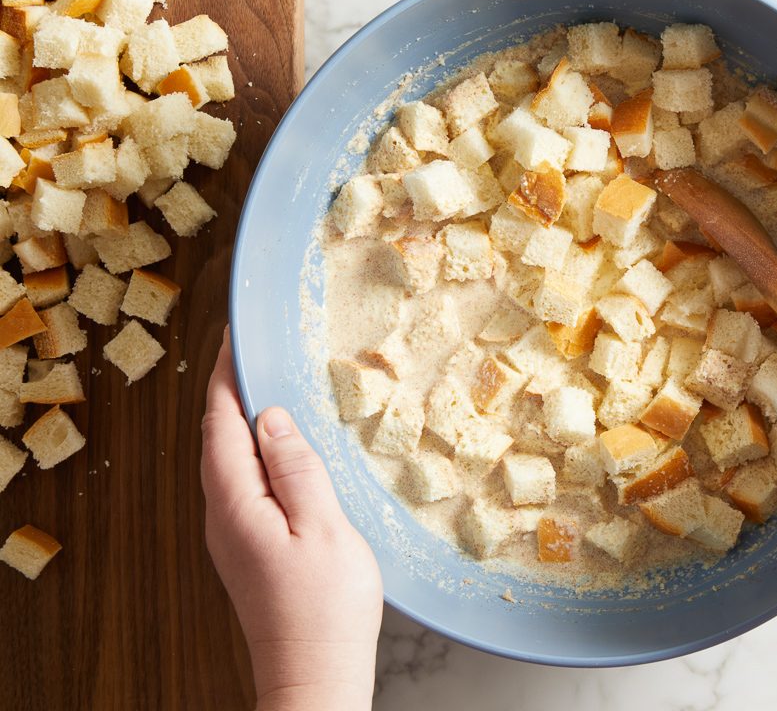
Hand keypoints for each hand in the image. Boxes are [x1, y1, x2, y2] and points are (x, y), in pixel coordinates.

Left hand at [201, 329, 381, 710]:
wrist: (316, 675)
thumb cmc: (324, 609)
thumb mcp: (322, 526)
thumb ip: (296, 467)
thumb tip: (271, 417)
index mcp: (235, 502)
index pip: (220, 421)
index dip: (227, 375)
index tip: (237, 335)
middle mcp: (223, 516)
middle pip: (218, 438)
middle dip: (235, 392)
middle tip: (260, 353)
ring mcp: (233, 535)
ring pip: (232, 462)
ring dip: (249, 423)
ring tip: (278, 390)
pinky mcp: (250, 549)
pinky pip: (246, 484)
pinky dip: (261, 454)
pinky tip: (289, 452)